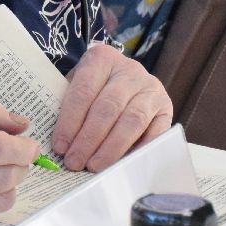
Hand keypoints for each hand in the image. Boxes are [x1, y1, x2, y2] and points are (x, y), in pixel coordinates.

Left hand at [51, 44, 172, 171]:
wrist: (123, 78)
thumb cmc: (92, 87)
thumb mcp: (76, 85)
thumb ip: (68, 107)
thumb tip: (60, 145)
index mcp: (101, 59)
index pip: (83, 91)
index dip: (70, 122)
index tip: (60, 146)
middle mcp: (130, 70)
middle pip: (108, 108)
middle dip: (89, 139)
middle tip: (75, 162)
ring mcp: (151, 88)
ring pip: (132, 121)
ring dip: (111, 148)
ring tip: (94, 166)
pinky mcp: (166, 107)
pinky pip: (155, 132)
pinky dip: (138, 150)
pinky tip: (122, 163)